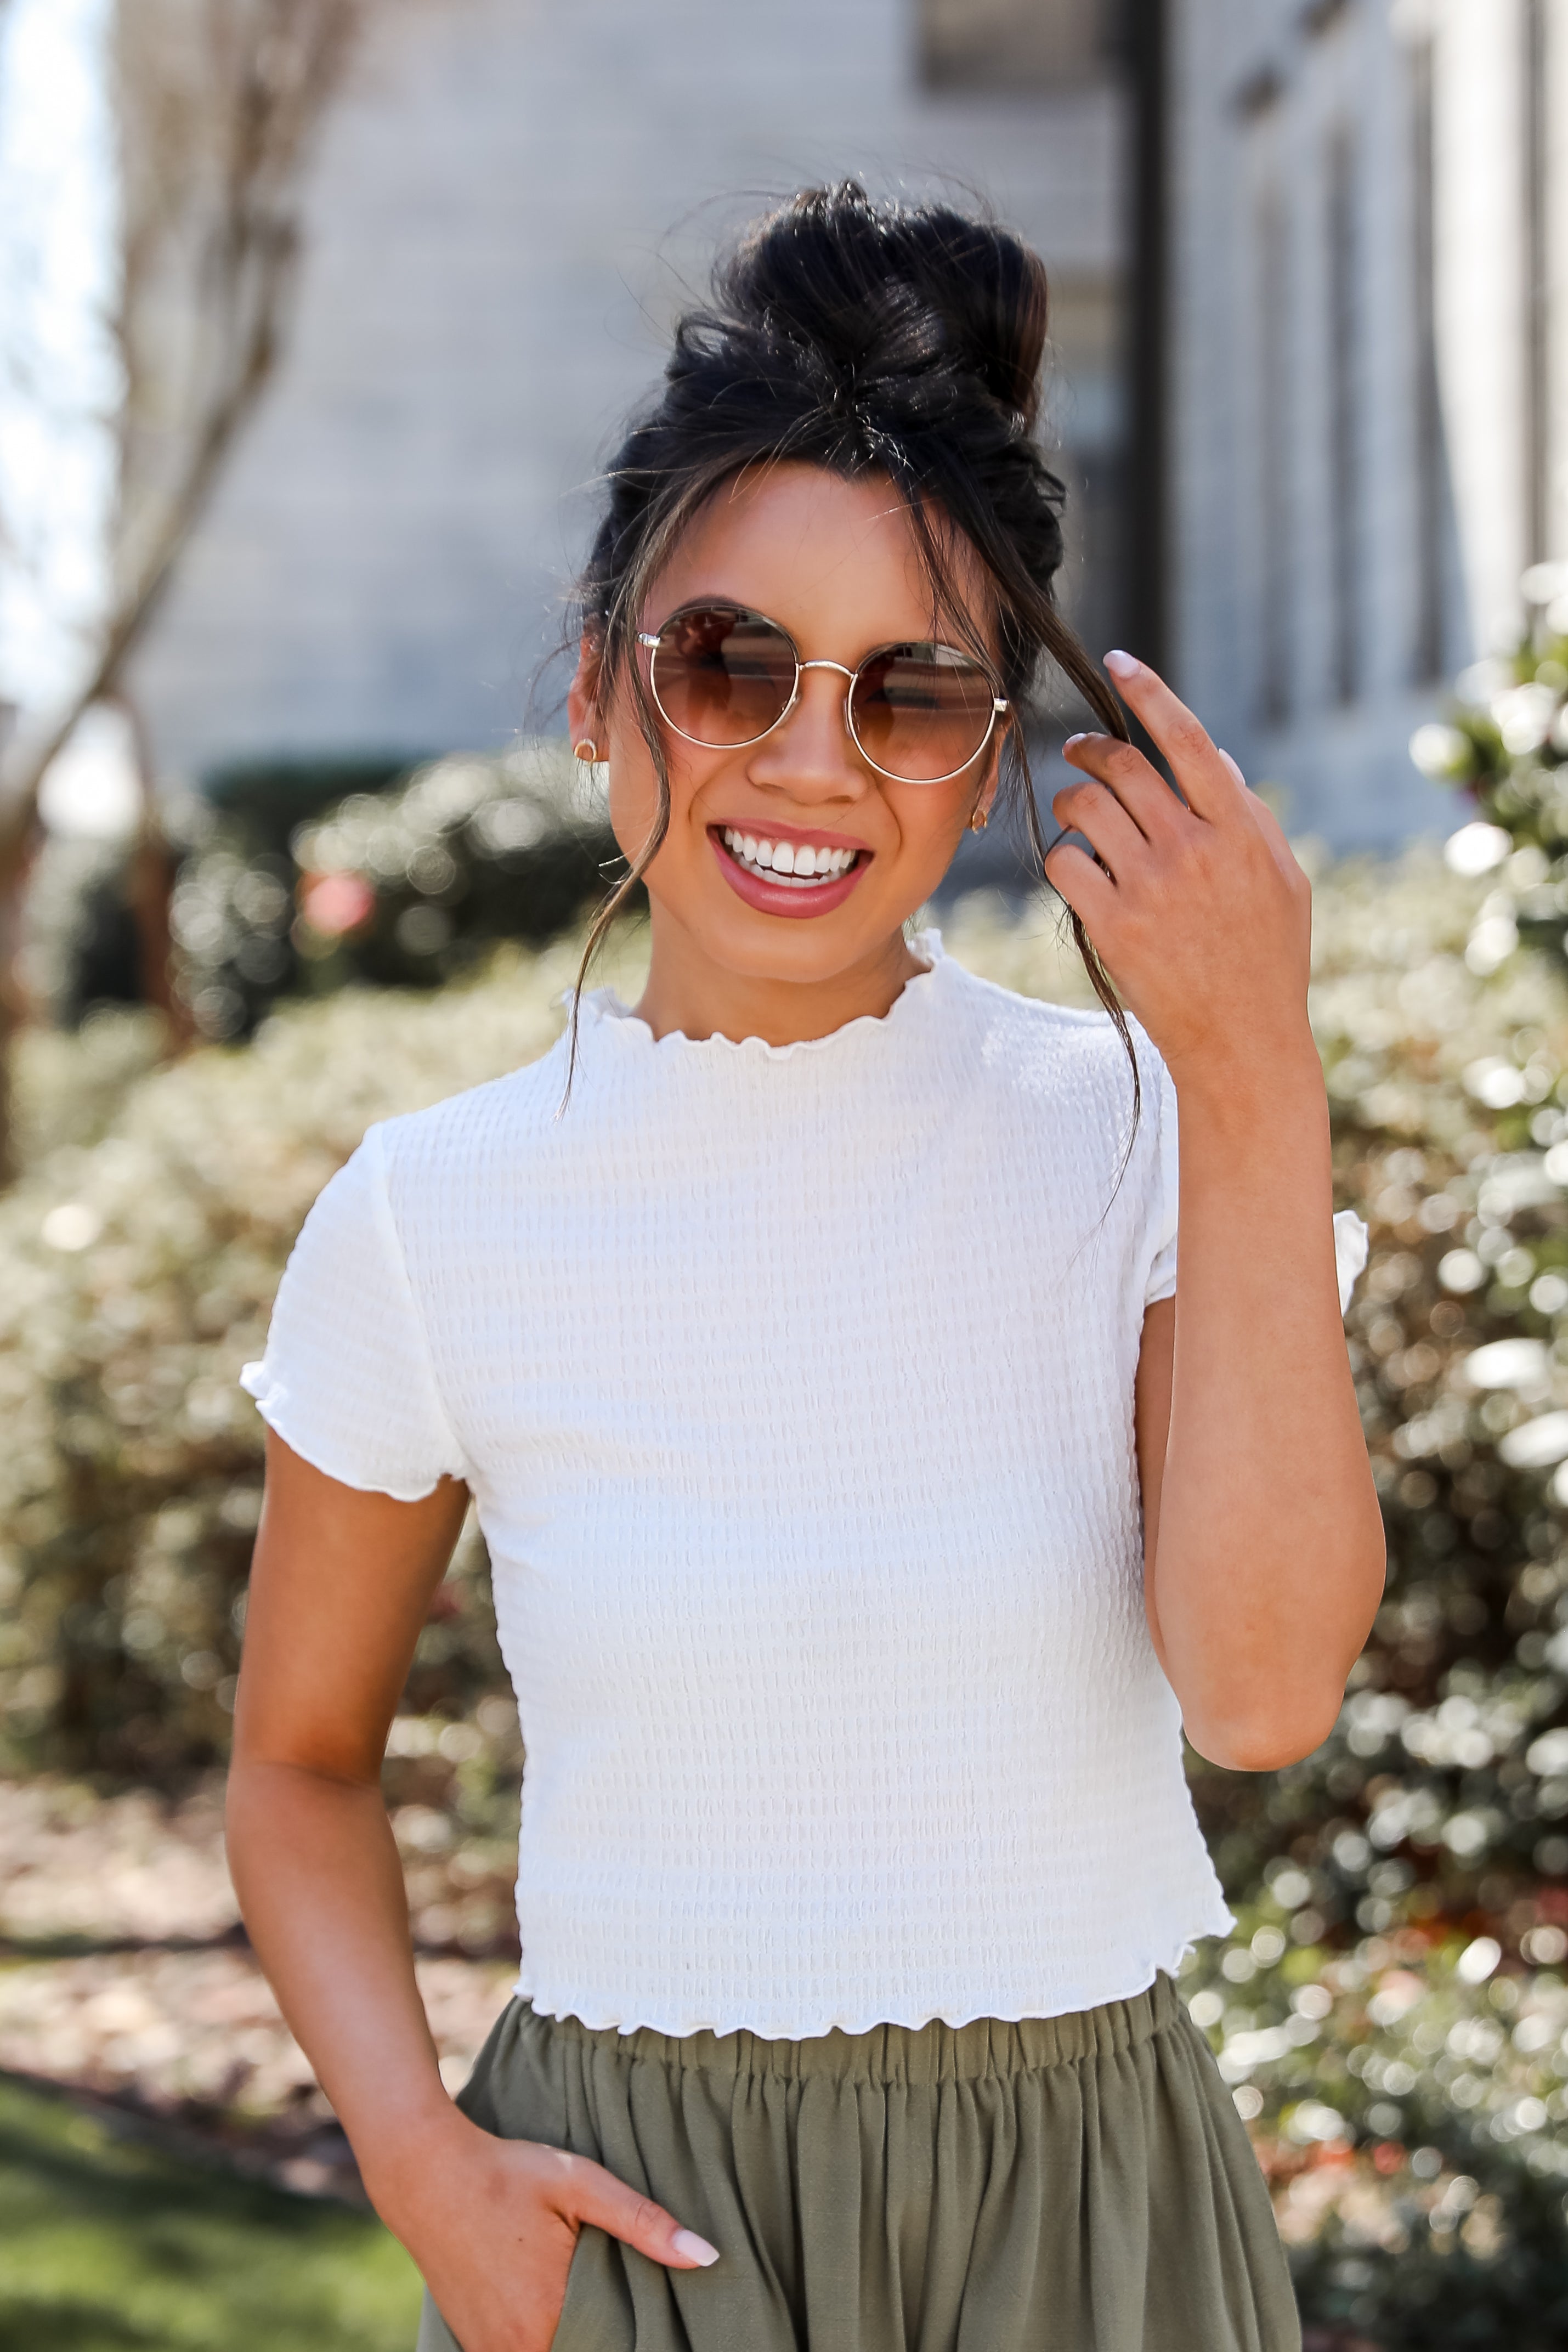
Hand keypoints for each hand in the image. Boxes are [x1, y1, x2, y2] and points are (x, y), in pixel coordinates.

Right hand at [365, 2108, 718, 2351]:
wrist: (424, 2172)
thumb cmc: (505, 2173)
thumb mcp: (578, 2183)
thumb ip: (642, 2223)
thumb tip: (708, 2256)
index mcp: (547, 2318)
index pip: (613, 2350)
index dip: (637, 2338)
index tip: (659, 2321)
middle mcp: (515, 2348)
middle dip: (612, 2335)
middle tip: (627, 2301)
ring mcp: (489, 2351)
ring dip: (579, 2336)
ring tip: (597, 2299)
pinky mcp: (473, 2344)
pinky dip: (547, 2337)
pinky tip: (558, 2304)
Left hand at [1042, 652, 1312, 1087]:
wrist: (1243, 1042)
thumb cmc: (1267, 960)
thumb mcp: (1282, 881)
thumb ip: (1249, 816)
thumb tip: (1214, 756)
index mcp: (1239, 830)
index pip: (1187, 739)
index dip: (1149, 692)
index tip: (1120, 662)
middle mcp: (1194, 849)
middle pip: (1122, 766)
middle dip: (1088, 750)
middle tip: (1078, 754)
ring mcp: (1151, 887)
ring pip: (1085, 809)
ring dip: (1071, 804)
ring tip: (1078, 817)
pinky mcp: (1113, 926)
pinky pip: (1065, 865)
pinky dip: (1064, 861)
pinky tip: (1078, 875)